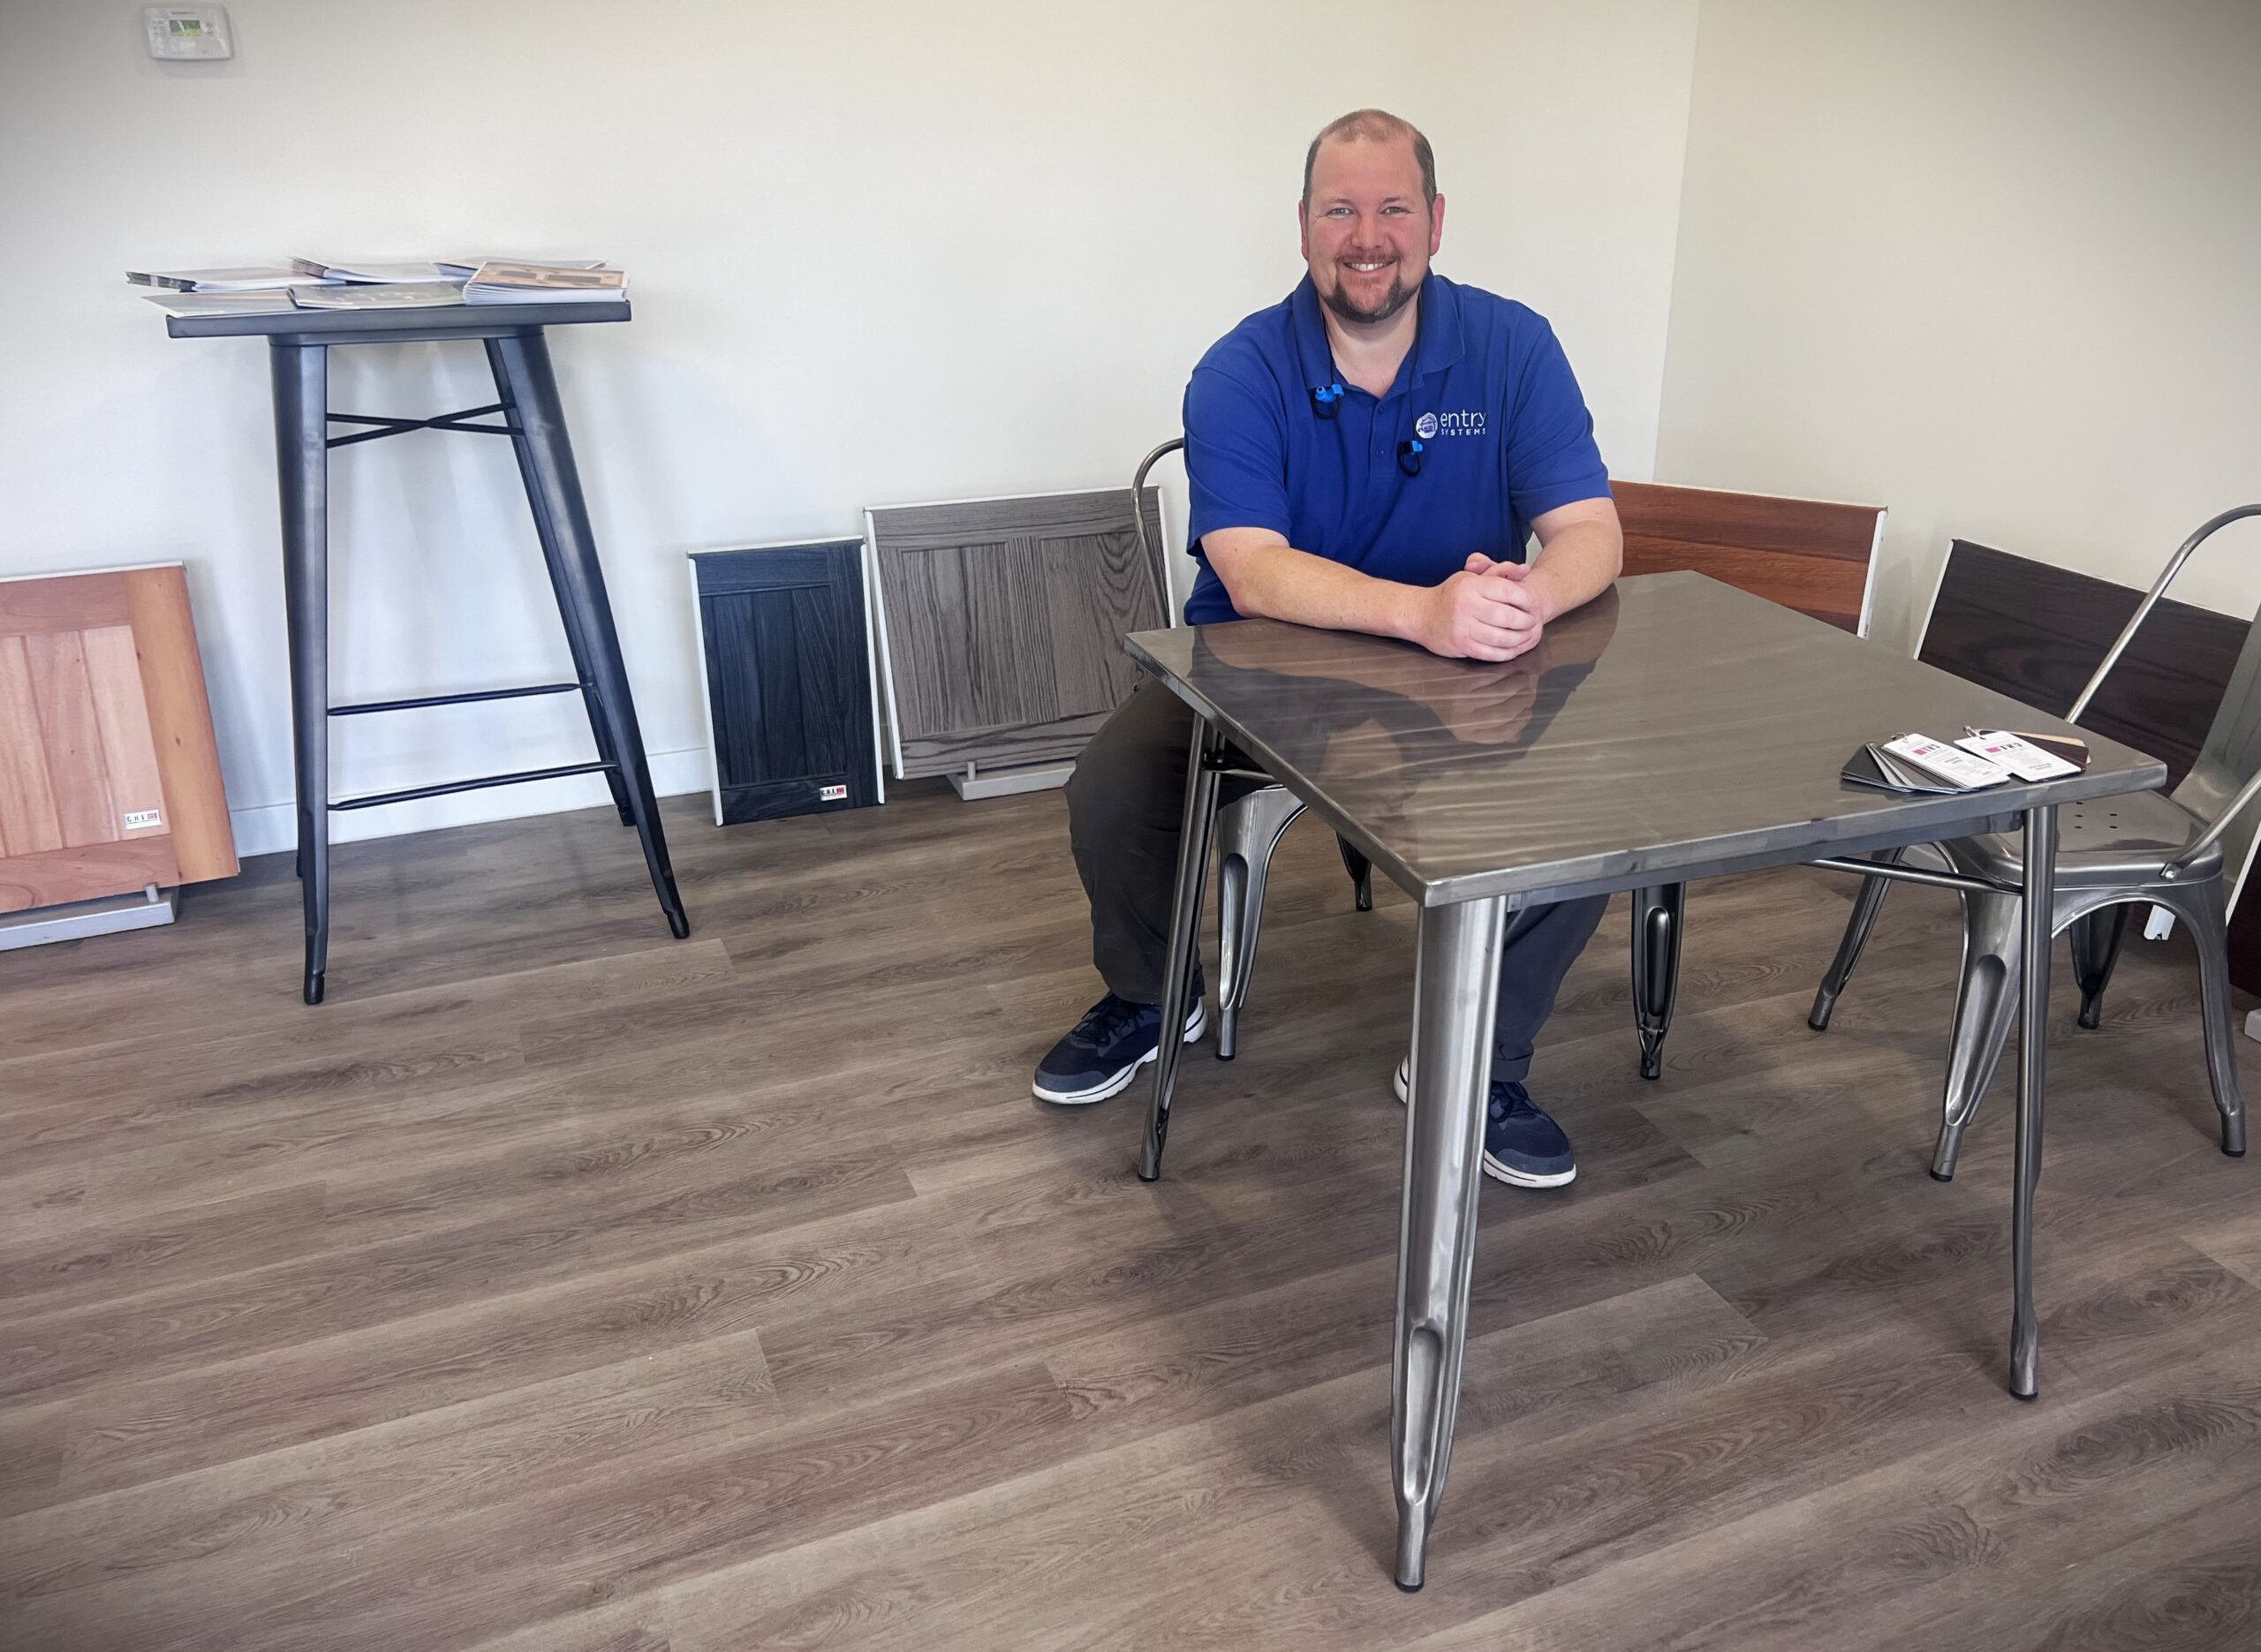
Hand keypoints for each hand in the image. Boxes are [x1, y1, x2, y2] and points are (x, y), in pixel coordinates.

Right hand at [1416, 563, 1544, 660]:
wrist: (1422, 614)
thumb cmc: (1452, 595)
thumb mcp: (1473, 577)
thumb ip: (1500, 571)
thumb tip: (1525, 569)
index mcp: (1471, 585)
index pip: (1508, 591)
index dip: (1526, 600)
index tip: (1533, 605)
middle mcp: (1466, 605)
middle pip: (1508, 616)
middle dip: (1526, 621)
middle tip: (1532, 623)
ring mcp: (1463, 627)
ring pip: (1502, 637)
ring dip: (1519, 639)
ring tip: (1526, 636)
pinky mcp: (1461, 645)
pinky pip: (1491, 653)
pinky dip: (1506, 653)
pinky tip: (1513, 649)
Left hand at [1427, 658, 1543, 744]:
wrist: (1424, 679)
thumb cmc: (1451, 702)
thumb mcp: (1467, 722)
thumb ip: (1490, 730)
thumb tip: (1516, 738)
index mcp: (1466, 734)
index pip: (1502, 734)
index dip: (1520, 723)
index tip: (1528, 712)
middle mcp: (1463, 722)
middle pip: (1505, 713)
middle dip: (1523, 701)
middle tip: (1530, 692)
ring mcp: (1462, 702)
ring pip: (1502, 693)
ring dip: (1519, 684)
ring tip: (1526, 679)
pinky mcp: (1462, 683)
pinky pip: (1493, 678)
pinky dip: (1508, 672)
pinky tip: (1515, 669)